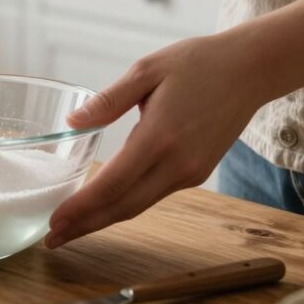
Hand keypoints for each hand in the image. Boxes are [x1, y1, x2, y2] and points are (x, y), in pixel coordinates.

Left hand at [45, 33, 267, 248]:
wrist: (251, 69)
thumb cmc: (196, 63)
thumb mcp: (146, 70)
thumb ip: (108, 100)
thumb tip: (72, 122)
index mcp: (160, 136)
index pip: (113, 184)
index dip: (81, 207)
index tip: (54, 221)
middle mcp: (177, 163)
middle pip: (124, 207)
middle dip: (85, 226)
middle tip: (52, 239)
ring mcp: (190, 172)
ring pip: (138, 205)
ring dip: (103, 220)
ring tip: (70, 228)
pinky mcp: (197, 173)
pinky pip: (153, 195)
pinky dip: (124, 205)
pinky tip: (103, 207)